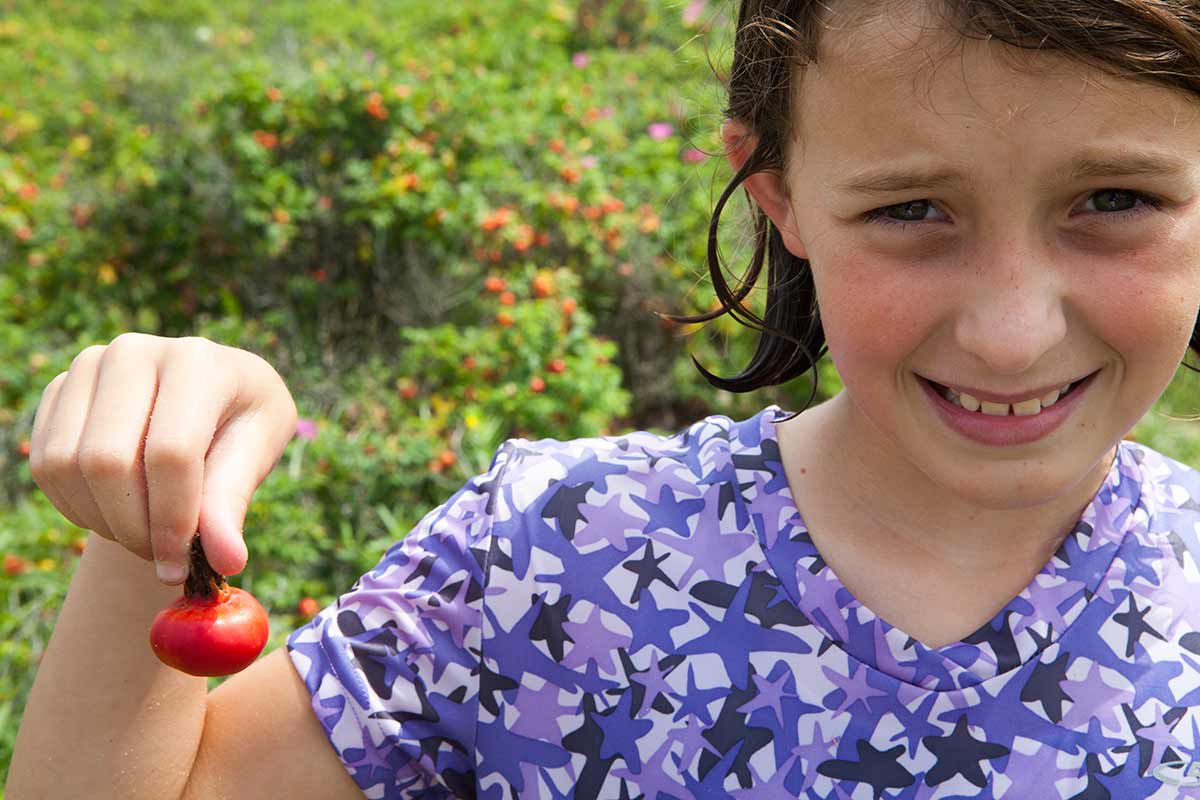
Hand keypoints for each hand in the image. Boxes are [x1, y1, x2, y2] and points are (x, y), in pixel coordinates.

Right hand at [28, 333, 298, 583]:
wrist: (209, 398)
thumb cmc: (242, 424)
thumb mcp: (257, 453)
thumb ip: (233, 503)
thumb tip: (227, 562)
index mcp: (197, 361)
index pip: (171, 453)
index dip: (172, 521)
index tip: (182, 565)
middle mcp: (134, 352)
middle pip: (107, 462)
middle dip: (133, 528)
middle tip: (162, 557)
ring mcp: (88, 367)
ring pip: (67, 466)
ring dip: (102, 521)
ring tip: (144, 533)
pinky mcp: (58, 391)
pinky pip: (45, 466)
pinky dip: (76, 506)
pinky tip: (116, 512)